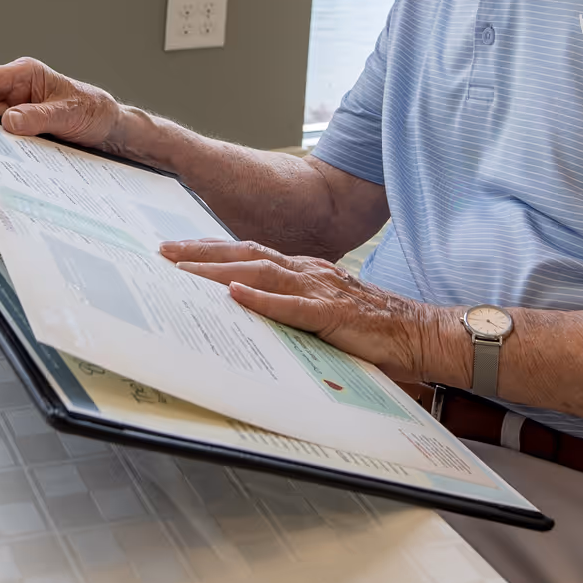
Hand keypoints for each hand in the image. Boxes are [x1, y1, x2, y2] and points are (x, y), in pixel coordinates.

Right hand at [0, 57, 126, 151]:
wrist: (110, 130)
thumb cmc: (94, 110)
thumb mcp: (68, 113)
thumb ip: (39, 117)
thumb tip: (9, 122)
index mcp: (24, 74)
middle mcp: (16, 91)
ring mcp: (18, 111)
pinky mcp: (23, 129)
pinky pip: (5, 140)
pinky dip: (6, 151)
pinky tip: (10, 161)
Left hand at [161, 239, 442, 382]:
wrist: (420, 333)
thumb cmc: (370, 326)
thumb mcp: (319, 312)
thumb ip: (286, 307)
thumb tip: (242, 310)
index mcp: (303, 269)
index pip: (248, 252)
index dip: (210, 249)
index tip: (174, 250)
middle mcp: (308, 271)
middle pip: (246, 254)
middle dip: (201, 253)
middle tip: (163, 253)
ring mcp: (321, 289)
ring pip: (262, 274)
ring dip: (220, 271)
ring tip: (185, 272)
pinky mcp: (335, 313)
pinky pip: (295, 306)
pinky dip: (264, 300)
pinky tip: (237, 295)